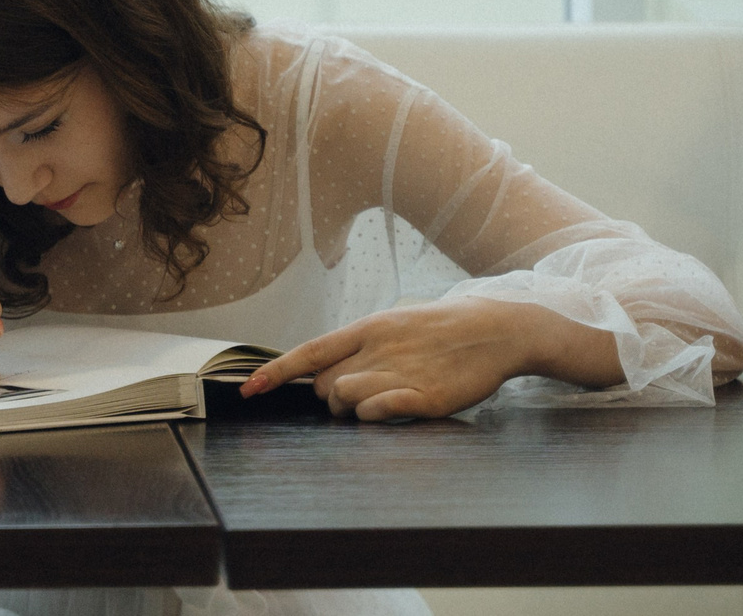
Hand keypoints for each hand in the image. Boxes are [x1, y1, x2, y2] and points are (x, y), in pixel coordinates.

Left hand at [239, 297, 619, 421]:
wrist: (494, 330)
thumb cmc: (438, 332)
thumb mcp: (393, 327)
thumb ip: (359, 347)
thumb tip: (322, 370)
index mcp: (367, 328)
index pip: (309, 352)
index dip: (275, 373)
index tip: (247, 391)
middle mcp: (377, 347)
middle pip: (322, 385)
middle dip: (328, 399)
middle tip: (356, 395)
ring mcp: (399, 371)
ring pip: (344, 400)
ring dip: (350, 410)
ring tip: (379, 400)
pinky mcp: (423, 396)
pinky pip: (376, 412)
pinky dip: (373, 415)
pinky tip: (390, 408)